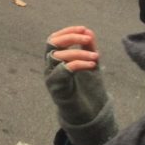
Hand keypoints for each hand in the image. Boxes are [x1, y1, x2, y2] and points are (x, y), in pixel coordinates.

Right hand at [44, 26, 117, 144]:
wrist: (86, 115)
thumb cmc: (86, 89)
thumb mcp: (90, 65)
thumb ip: (88, 49)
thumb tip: (88, 31)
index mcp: (55, 58)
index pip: (55, 39)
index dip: (67, 31)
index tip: (83, 28)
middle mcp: (49, 65)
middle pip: (52, 44)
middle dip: (70, 38)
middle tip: (87, 38)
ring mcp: (50, 76)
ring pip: (57, 56)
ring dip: (78, 53)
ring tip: (96, 56)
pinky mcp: (56, 87)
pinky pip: (64, 71)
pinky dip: (78, 64)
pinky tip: (92, 64)